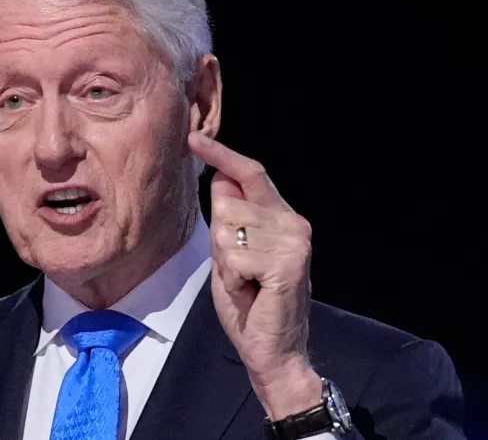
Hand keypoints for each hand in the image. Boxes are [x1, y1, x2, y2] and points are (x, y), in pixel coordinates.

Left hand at [188, 132, 321, 419]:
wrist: (274, 350)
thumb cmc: (250, 304)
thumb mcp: (231, 254)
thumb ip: (229, 218)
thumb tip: (218, 177)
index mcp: (281, 217)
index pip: (250, 173)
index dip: (221, 154)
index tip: (193, 137)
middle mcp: (293, 223)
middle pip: (227, 203)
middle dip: (219, 240)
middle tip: (239, 272)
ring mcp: (294, 242)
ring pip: (226, 230)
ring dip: (226, 264)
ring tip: (246, 283)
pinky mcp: (287, 264)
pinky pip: (233, 257)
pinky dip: (232, 280)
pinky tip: (250, 294)